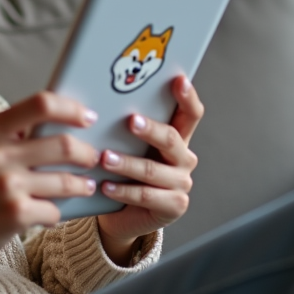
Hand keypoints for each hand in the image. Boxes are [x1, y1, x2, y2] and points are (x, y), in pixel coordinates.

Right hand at [0, 92, 100, 272]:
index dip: (71, 108)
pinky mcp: (15, 214)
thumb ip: (10, 135)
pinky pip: (54, 211)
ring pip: (66, 181)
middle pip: (64, 144)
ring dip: (82, 185)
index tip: (88, 117)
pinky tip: (51, 213)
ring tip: (86, 186)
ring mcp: (6, 184)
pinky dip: (56, 213)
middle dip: (87, 153)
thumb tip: (62, 126)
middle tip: (93, 158)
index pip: (41, 104)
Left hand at [96, 75, 203, 261]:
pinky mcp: (173, 207)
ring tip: (105, 158)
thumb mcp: (128, 146)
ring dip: (127, 163)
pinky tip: (105, 186)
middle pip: (172, 139)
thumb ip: (125, 127)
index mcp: (178, 138)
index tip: (178, 80)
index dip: (188, 97)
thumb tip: (102, 99)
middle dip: (150, 129)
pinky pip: (146, 197)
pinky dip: (124, 191)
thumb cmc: (123, 171)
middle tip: (130, 121)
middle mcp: (184, 159)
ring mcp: (181, 184)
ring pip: (153, 170)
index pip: (191, 114)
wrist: (122, 214)